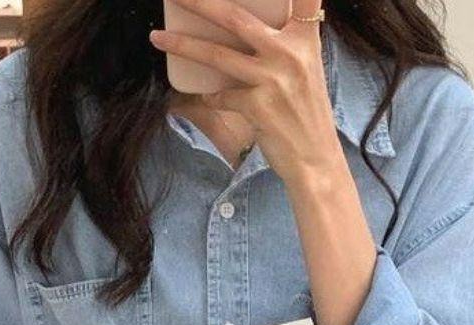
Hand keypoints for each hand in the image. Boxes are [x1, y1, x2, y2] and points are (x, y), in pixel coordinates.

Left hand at [149, 0, 345, 185]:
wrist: (315, 158)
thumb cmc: (306, 112)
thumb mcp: (306, 68)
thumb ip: (285, 44)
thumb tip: (242, 28)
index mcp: (305, 38)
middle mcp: (290, 53)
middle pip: (235, 16)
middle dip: (200, 2)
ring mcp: (272, 79)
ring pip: (217, 54)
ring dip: (182, 45)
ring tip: (158, 38)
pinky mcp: (258, 106)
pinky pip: (219, 96)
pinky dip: (209, 97)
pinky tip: (204, 98)